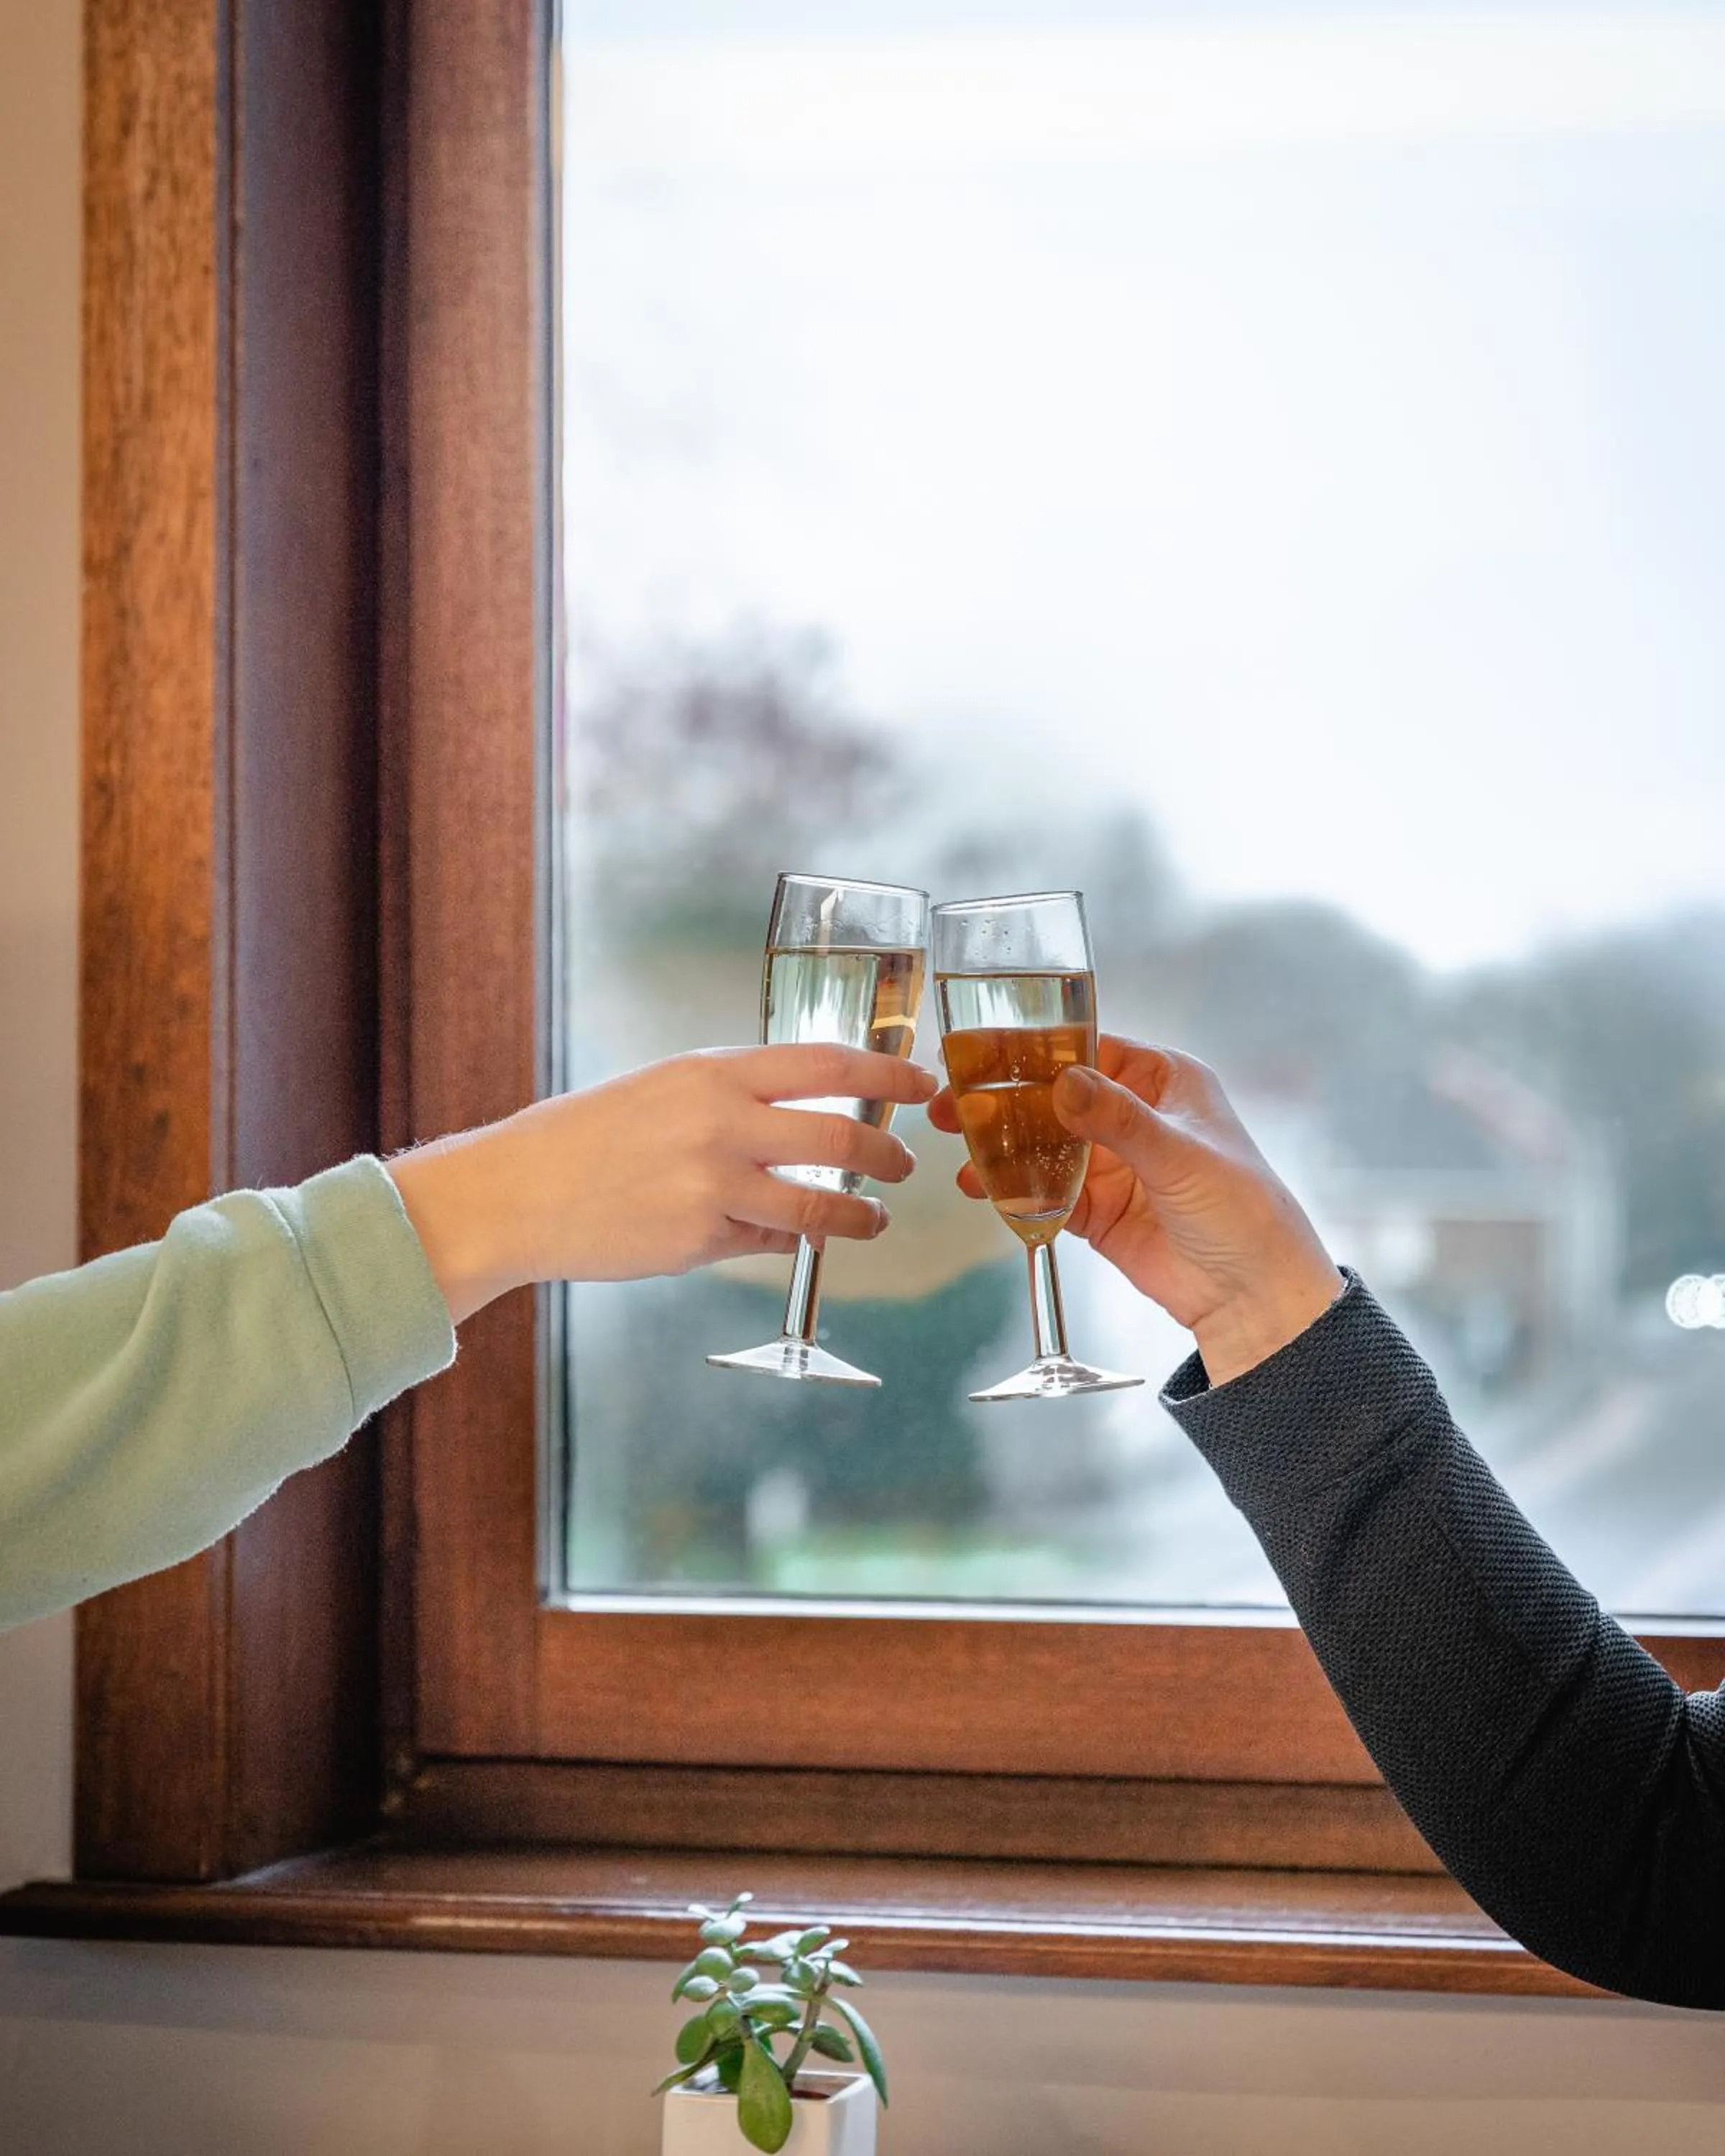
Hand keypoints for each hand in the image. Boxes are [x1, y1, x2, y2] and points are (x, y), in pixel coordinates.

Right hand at [389, 1044, 937, 1324]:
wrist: (517, 1193)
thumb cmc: (588, 1135)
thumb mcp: (663, 1088)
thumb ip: (734, 1095)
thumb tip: (806, 1108)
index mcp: (713, 1072)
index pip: (827, 1062)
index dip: (888, 1072)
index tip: (923, 1081)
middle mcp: (720, 1124)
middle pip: (840, 1137)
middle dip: (886, 1155)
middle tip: (902, 1164)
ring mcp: (712, 1187)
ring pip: (819, 1206)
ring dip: (858, 1216)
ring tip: (871, 1219)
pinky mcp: (700, 1241)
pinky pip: (769, 1243)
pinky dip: (789, 1242)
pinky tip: (793, 1240)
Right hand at [929, 1036, 1341, 1384]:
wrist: (1253, 1296)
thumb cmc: (1242, 1210)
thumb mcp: (1181, 1155)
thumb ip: (1119, 1119)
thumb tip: (1064, 1082)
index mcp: (1164, 1081)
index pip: (1089, 1050)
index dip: (1035, 1052)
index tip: (983, 1053)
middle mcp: (1134, 1115)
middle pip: (1055, 1098)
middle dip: (1004, 1102)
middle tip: (952, 1105)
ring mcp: (1113, 1164)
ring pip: (1043, 1146)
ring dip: (1002, 1149)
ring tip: (960, 1154)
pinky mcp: (1097, 1210)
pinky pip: (1046, 1192)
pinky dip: (1014, 1191)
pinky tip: (981, 1190)